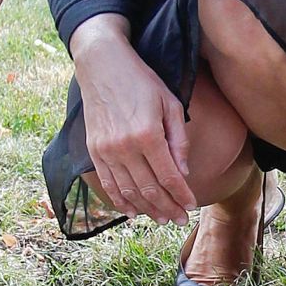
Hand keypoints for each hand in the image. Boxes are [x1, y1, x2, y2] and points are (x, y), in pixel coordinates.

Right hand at [69, 18, 193, 224]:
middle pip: (150, 189)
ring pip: (129, 192)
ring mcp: (107, 151)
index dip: (181, 195)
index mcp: (148, 134)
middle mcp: (125, 147)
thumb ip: (179, 140)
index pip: (169, 177)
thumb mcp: (170, 103)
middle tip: (180, 220)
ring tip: (162, 218)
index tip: (191, 207)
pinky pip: (108, 184)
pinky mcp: (94, 152)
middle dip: (168, 208)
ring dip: (148, 209)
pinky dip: (121, 201)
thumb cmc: (142, 81)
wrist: (102, 65)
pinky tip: (133, 211)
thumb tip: (184, 172)